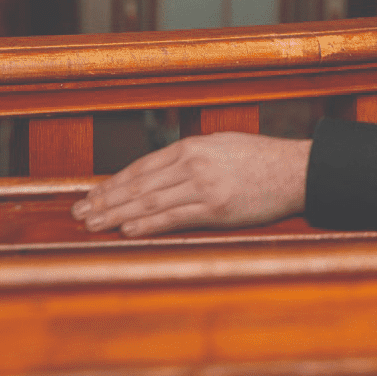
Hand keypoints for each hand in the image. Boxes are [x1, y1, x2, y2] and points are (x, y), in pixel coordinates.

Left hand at [71, 132, 310, 237]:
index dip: (112, 183)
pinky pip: (174, 218)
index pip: (141, 166)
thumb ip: (192, 157)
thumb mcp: (223, 145)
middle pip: (139, 184)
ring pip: (149, 201)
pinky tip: (127, 230)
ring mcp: (204, 186)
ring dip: (117, 214)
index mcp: (193, 146)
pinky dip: (147, 224)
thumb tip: (161, 172)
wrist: (297, 170)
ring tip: (93, 223)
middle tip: (79, 212)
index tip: (91, 195)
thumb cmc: (263, 159)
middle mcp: (194, 164)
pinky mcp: (216, 209)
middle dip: (105, 199)